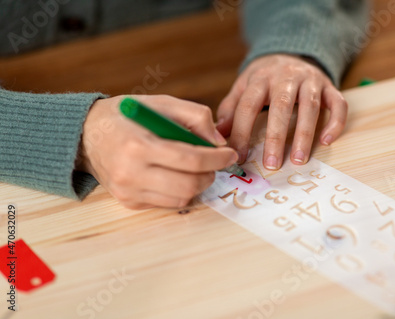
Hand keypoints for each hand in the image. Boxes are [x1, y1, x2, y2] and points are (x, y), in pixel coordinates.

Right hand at [77, 95, 237, 208]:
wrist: (86, 135)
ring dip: (198, 184)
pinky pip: (167, 203)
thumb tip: (219, 143)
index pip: (190, 160)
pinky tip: (177, 175)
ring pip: (181, 199)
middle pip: (188, 185)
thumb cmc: (127, 115)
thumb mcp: (160, 103)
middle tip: (216, 163)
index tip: (230, 154)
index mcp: (138, 145)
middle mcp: (130, 173)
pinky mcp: (128, 202)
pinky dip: (181, 191)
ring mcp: (128, 192)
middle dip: (211, 175)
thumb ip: (195, 116)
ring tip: (197, 168)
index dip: (217, 159)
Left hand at [217, 54, 346, 169]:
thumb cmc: (265, 77)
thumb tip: (218, 134)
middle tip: (271, 164)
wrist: (293, 50)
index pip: (248, 105)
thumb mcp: (244, 86)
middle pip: (280, 106)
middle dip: (275, 137)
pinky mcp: (330, 86)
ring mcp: (311, 81)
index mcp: (261, 78)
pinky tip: (326, 141)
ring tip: (298, 160)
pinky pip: (338, 103)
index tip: (239, 155)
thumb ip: (231, 108)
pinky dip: (335, 122)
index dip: (242, 131)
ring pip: (310, 106)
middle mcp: (287, 77)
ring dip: (304, 134)